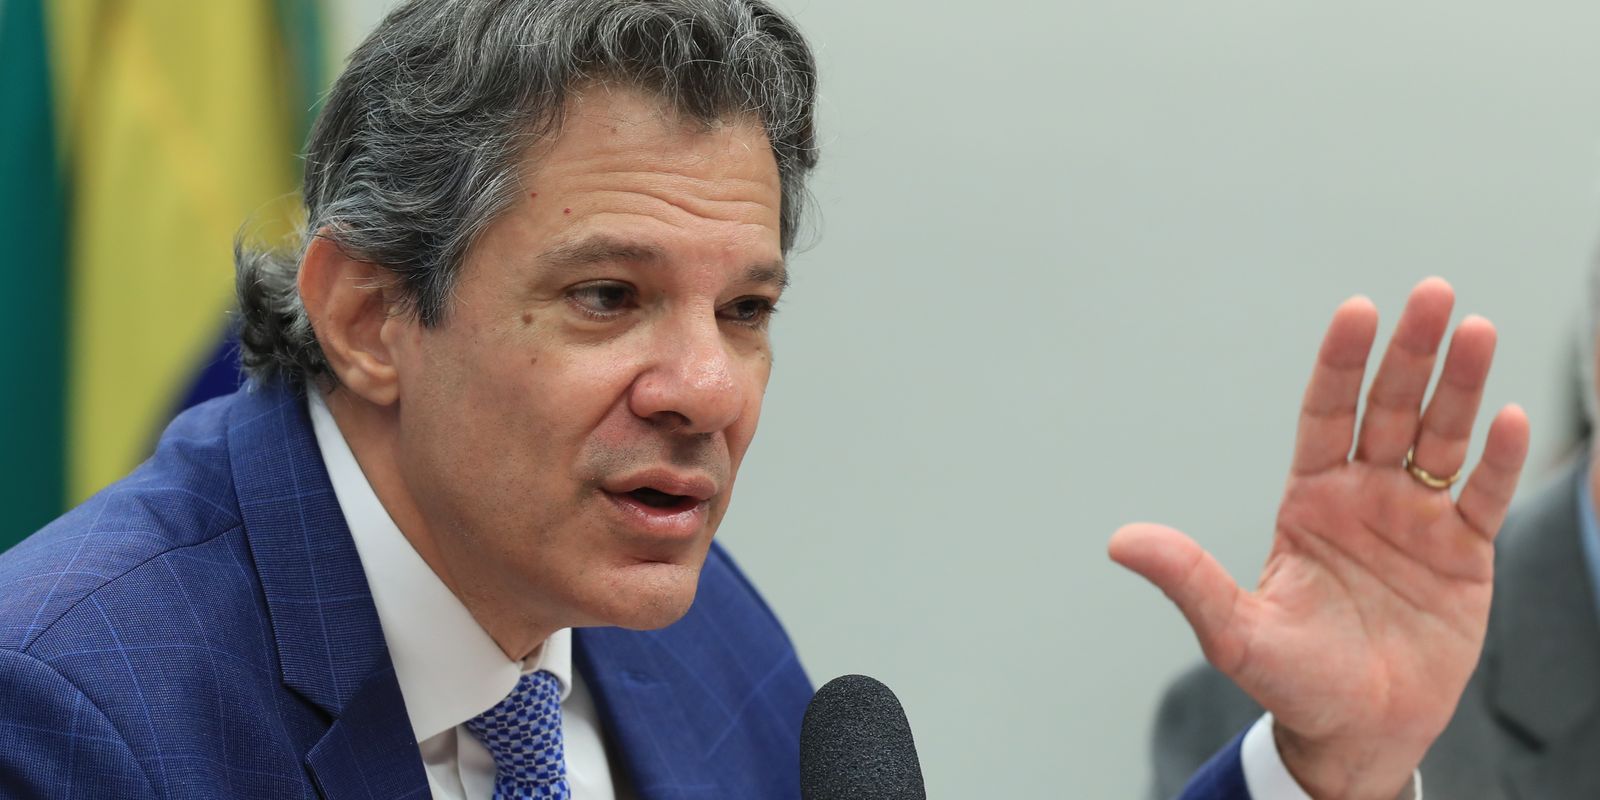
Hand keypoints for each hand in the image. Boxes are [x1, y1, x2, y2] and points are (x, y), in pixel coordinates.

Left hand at [1109, 278, 1529, 799]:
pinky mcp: (1464, 555)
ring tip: (1479, 329)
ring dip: (1462, 386)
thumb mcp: (1234, 630)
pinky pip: (1483, 497)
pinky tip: (1511, 417)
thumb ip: (1189, 580)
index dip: (1342, 363)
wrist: (1356, 731)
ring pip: (1441, 438)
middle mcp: (1364, 496)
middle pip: (1390, 408)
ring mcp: (1416, 521)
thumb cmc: (1291, 679)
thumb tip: (1120, 542)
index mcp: (1309, 500)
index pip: (1327, 413)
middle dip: (1409, 351)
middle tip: (1432, 291)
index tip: (1357, 310)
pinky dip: (1500, 461)